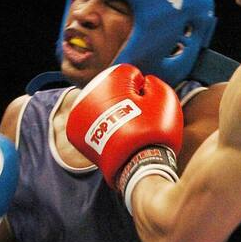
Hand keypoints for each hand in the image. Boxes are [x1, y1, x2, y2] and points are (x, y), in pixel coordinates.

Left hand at [66, 64, 182, 206]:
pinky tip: (114, 136)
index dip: (142, 86)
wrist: (137, 168)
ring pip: (100, 105)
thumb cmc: (153, 132)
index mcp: (110, 82)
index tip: (146, 103)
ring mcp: (78, 115)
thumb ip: (154, 82)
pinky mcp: (75, 133)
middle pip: (111, 89)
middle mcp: (89, 94)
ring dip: (112, 111)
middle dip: (124, 99)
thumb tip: (143, 82)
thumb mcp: (165, 99)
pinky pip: (91, 122)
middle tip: (137, 117)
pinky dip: (102, 126)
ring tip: (126, 128)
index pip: (128, 73)